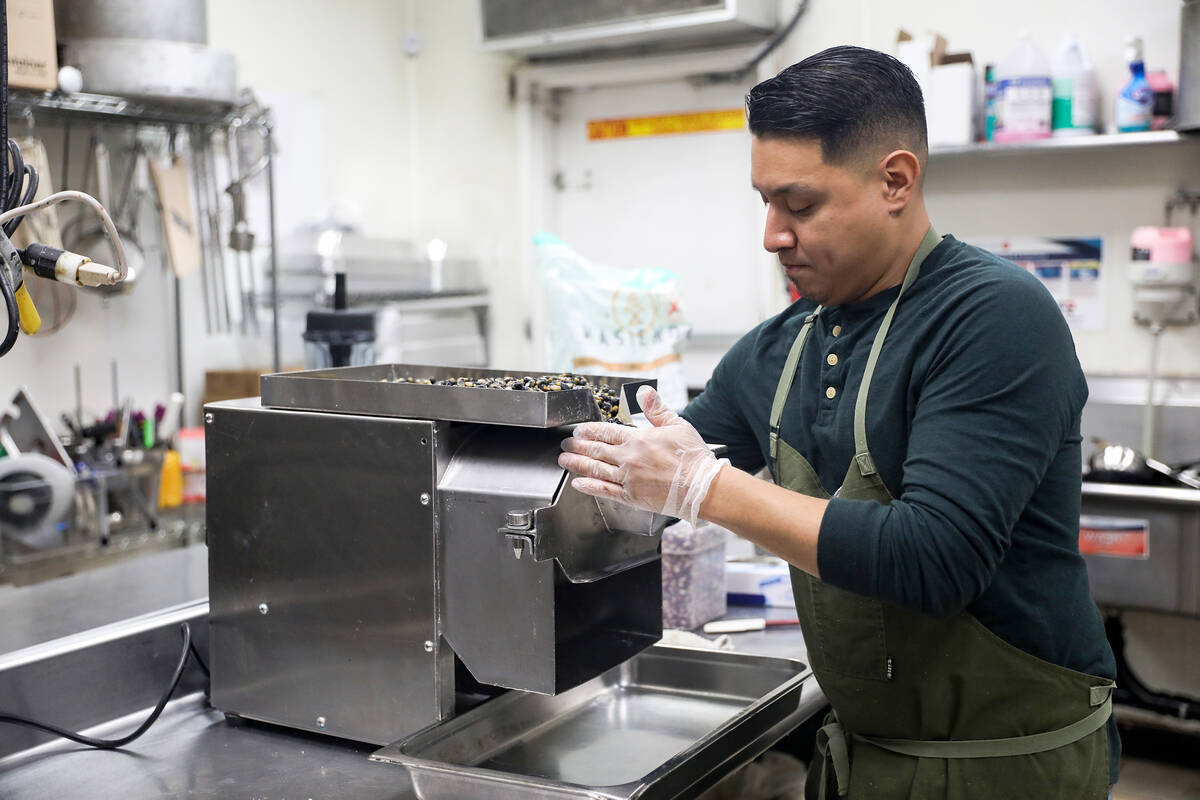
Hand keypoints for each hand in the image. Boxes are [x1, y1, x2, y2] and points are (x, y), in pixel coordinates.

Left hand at [558, 385, 727, 524]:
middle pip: (596, 451)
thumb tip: (643, 391)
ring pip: (595, 470)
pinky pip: (605, 491)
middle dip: (577, 447)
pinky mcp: (631, 497)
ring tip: (564, 461)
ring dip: (577, 464)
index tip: (578, 430)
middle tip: (565, 445)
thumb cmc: (692, 458)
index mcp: (638, 439)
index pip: (606, 432)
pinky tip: (578, 483)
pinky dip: (589, 486)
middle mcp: (628, 459)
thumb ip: (656, 409)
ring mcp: (628, 479)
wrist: (701, 488)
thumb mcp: (677, 425)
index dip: (589, 431)